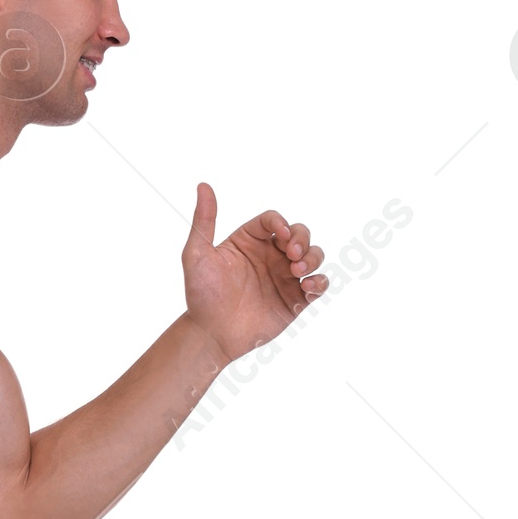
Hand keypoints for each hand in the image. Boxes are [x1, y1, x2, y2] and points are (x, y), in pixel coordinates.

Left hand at [181, 182, 326, 364]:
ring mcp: (284, 277)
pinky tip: (309, 286)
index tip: (280, 234)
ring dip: (313, 257)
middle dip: (301, 239)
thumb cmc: (201, 294)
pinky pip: (318, 286)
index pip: (272, 221)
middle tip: (291, 255)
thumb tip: (203, 185)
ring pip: (313, 255)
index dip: (280, 223)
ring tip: (298, 270)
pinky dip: (320, 283)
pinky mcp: (294, 300)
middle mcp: (270, 255)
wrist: (210, 334)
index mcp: (250, 241)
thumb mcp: (197, 255)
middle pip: (299, 233)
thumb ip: (204, 221)